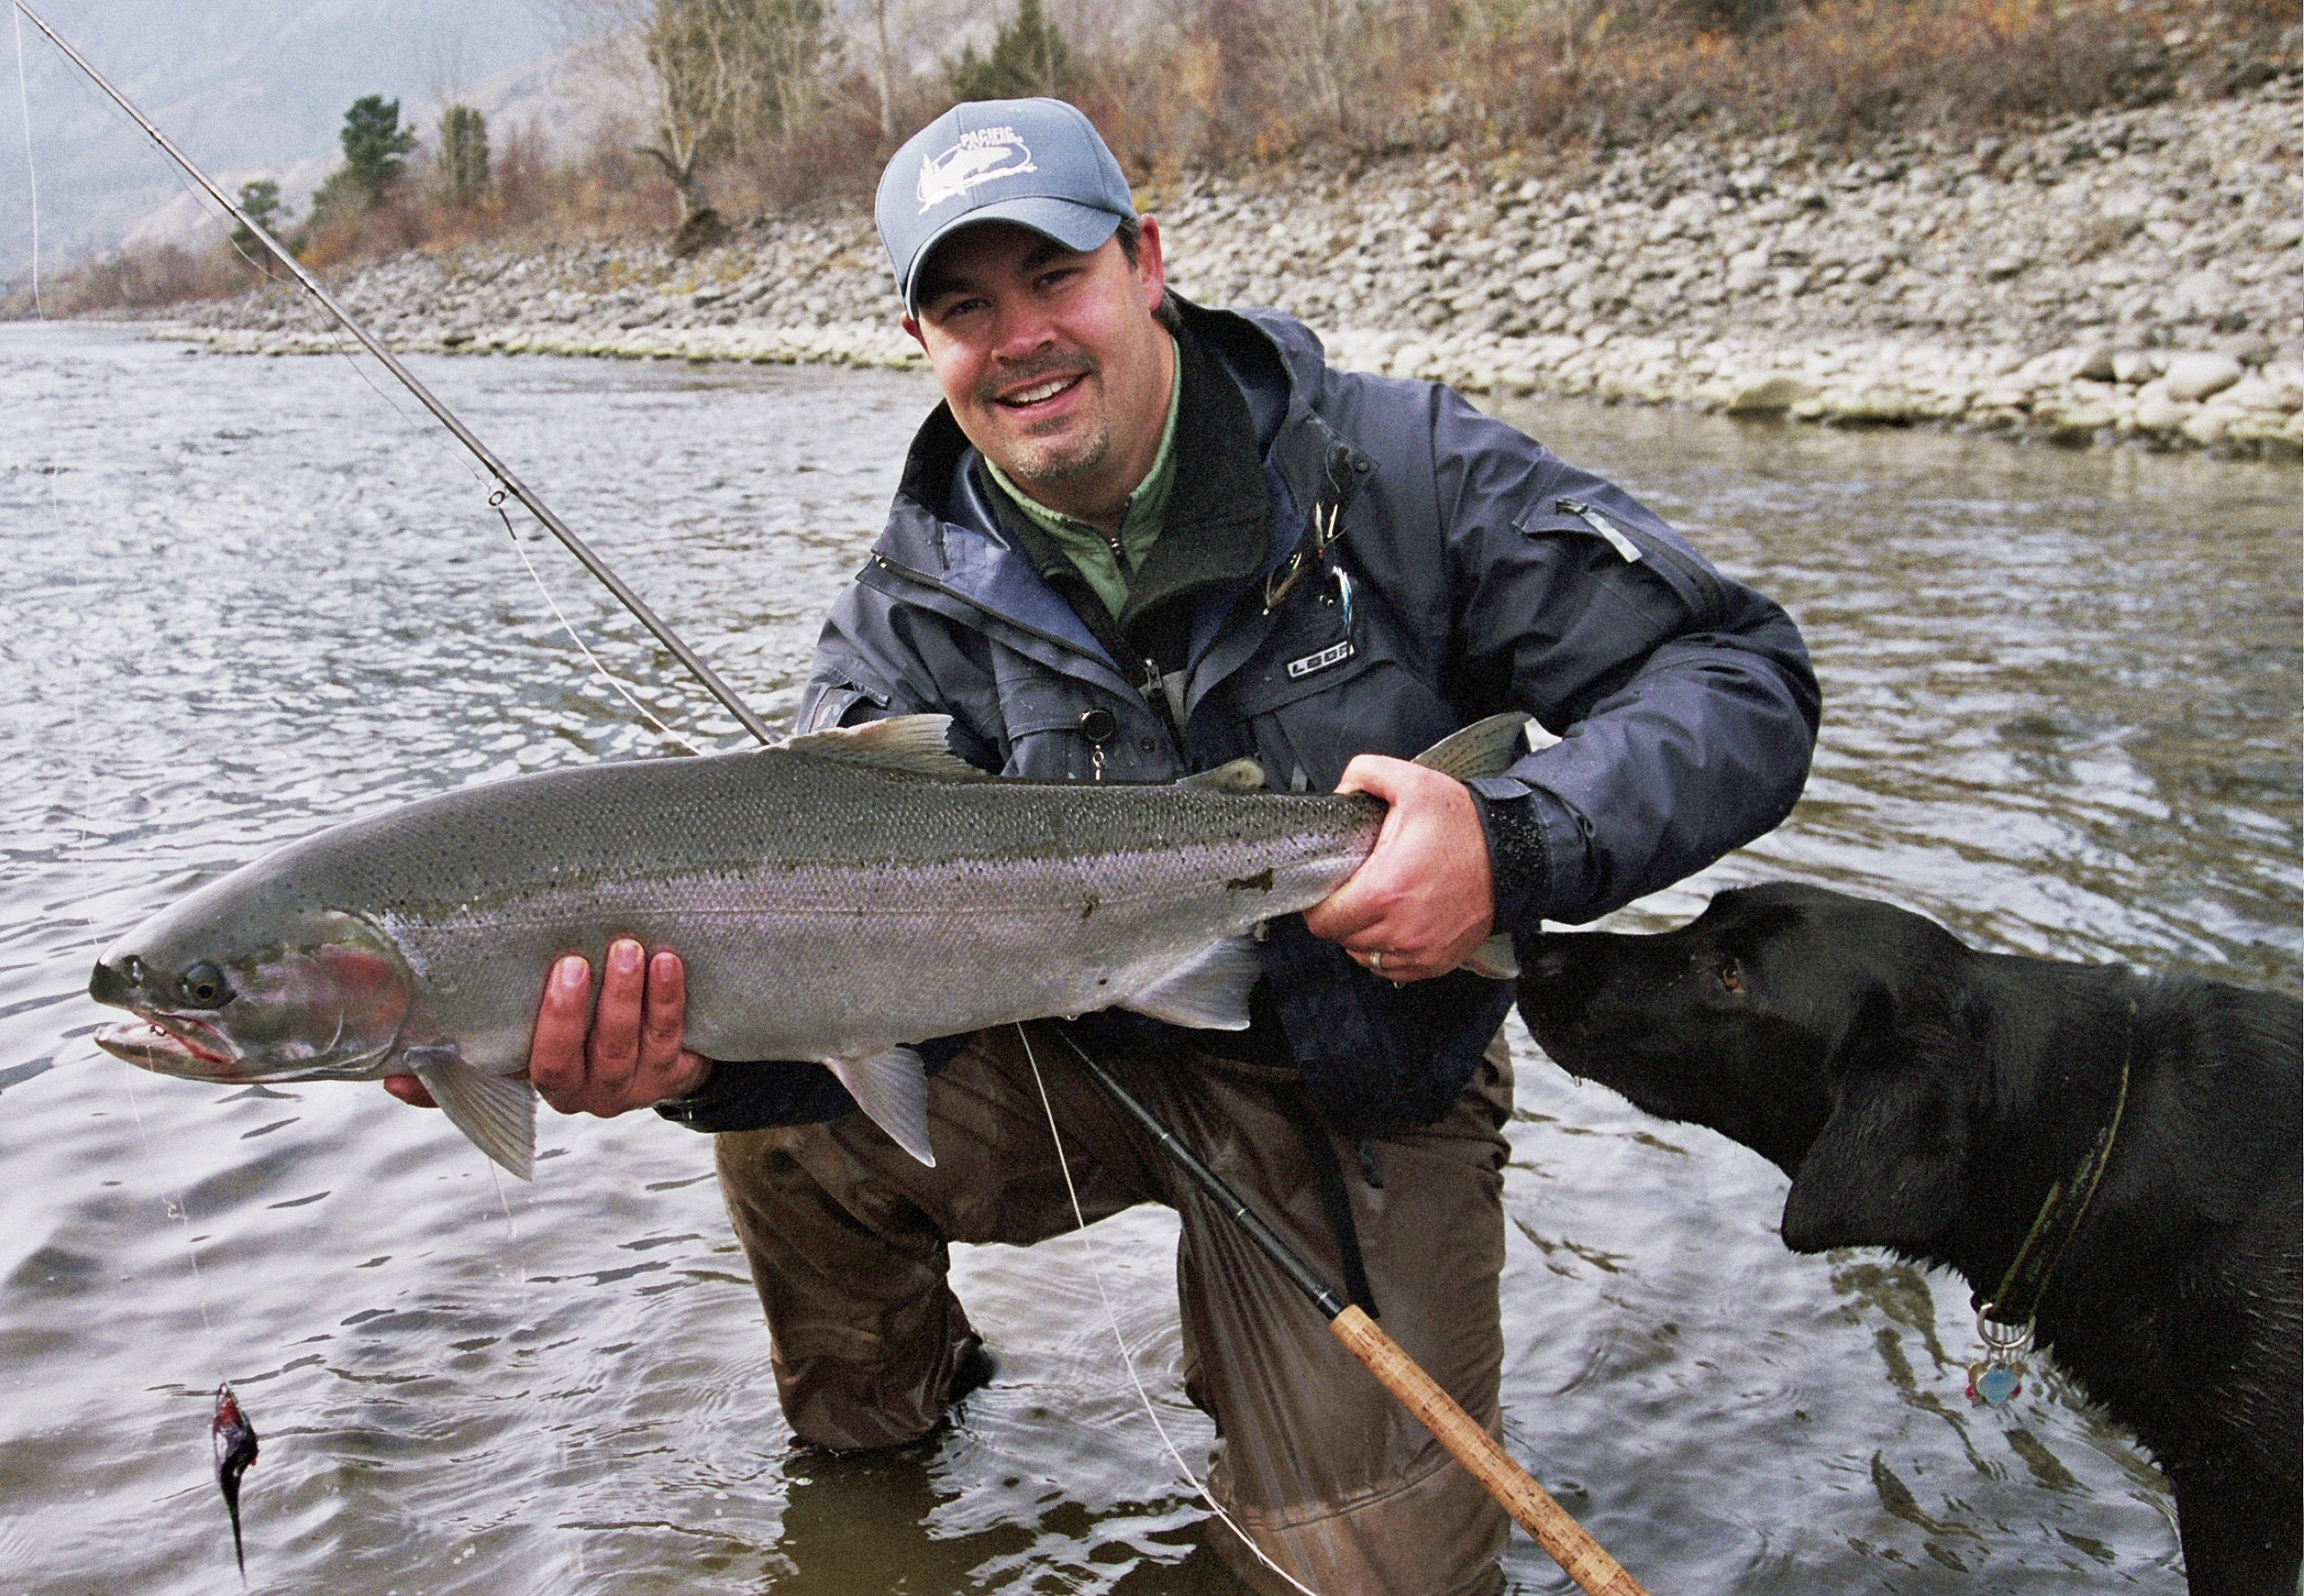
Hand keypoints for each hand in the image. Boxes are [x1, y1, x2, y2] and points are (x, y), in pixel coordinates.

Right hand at [382, 939, 711, 1116]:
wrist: (667, 1054)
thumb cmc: (584, 1033)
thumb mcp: (527, 1042)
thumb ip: (470, 1053)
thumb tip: (386, 1075)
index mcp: (538, 1084)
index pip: (503, 1075)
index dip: (473, 1063)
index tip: (462, 1025)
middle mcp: (580, 1093)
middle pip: (565, 1062)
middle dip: (567, 1014)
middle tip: (572, 962)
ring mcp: (628, 1086)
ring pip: (623, 1048)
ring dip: (626, 997)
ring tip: (628, 949)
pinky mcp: (672, 1071)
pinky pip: (669, 1036)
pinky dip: (668, 998)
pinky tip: (668, 961)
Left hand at [1301, 755, 1495, 982]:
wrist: (1515, 856)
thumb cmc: (1466, 826)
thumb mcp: (1414, 783)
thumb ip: (1366, 772)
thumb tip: (1341, 791)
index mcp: (1386, 890)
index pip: (1324, 920)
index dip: (1317, 904)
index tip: (1327, 889)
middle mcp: (1401, 929)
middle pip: (1342, 938)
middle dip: (1341, 915)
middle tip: (1355, 891)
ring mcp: (1420, 951)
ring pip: (1365, 956)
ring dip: (1363, 935)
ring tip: (1377, 906)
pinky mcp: (1436, 962)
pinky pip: (1392, 968)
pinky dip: (1387, 951)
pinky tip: (1396, 923)